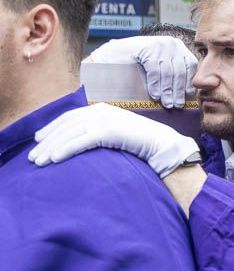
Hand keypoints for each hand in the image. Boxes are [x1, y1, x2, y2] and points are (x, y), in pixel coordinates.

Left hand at [29, 103, 200, 177]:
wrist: (163, 145)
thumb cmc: (141, 144)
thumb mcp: (116, 134)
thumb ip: (100, 133)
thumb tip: (82, 141)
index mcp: (101, 109)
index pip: (69, 118)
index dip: (51, 129)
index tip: (38, 141)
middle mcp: (100, 111)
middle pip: (66, 125)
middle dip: (47, 141)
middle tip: (33, 156)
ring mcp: (105, 119)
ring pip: (70, 133)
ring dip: (52, 148)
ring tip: (39, 161)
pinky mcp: (109, 130)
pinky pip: (81, 141)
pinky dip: (66, 149)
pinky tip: (55, 159)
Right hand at [87, 35, 195, 108]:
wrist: (114, 54)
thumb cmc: (140, 64)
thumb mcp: (161, 66)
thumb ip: (173, 74)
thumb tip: (186, 94)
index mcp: (178, 46)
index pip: (190, 65)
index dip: (189, 81)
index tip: (189, 95)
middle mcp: (172, 44)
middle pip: (180, 70)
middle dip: (178, 90)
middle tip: (177, 104)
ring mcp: (159, 45)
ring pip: (168, 72)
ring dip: (168, 91)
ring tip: (167, 103)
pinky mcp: (147, 50)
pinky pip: (155, 71)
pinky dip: (156, 85)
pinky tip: (155, 96)